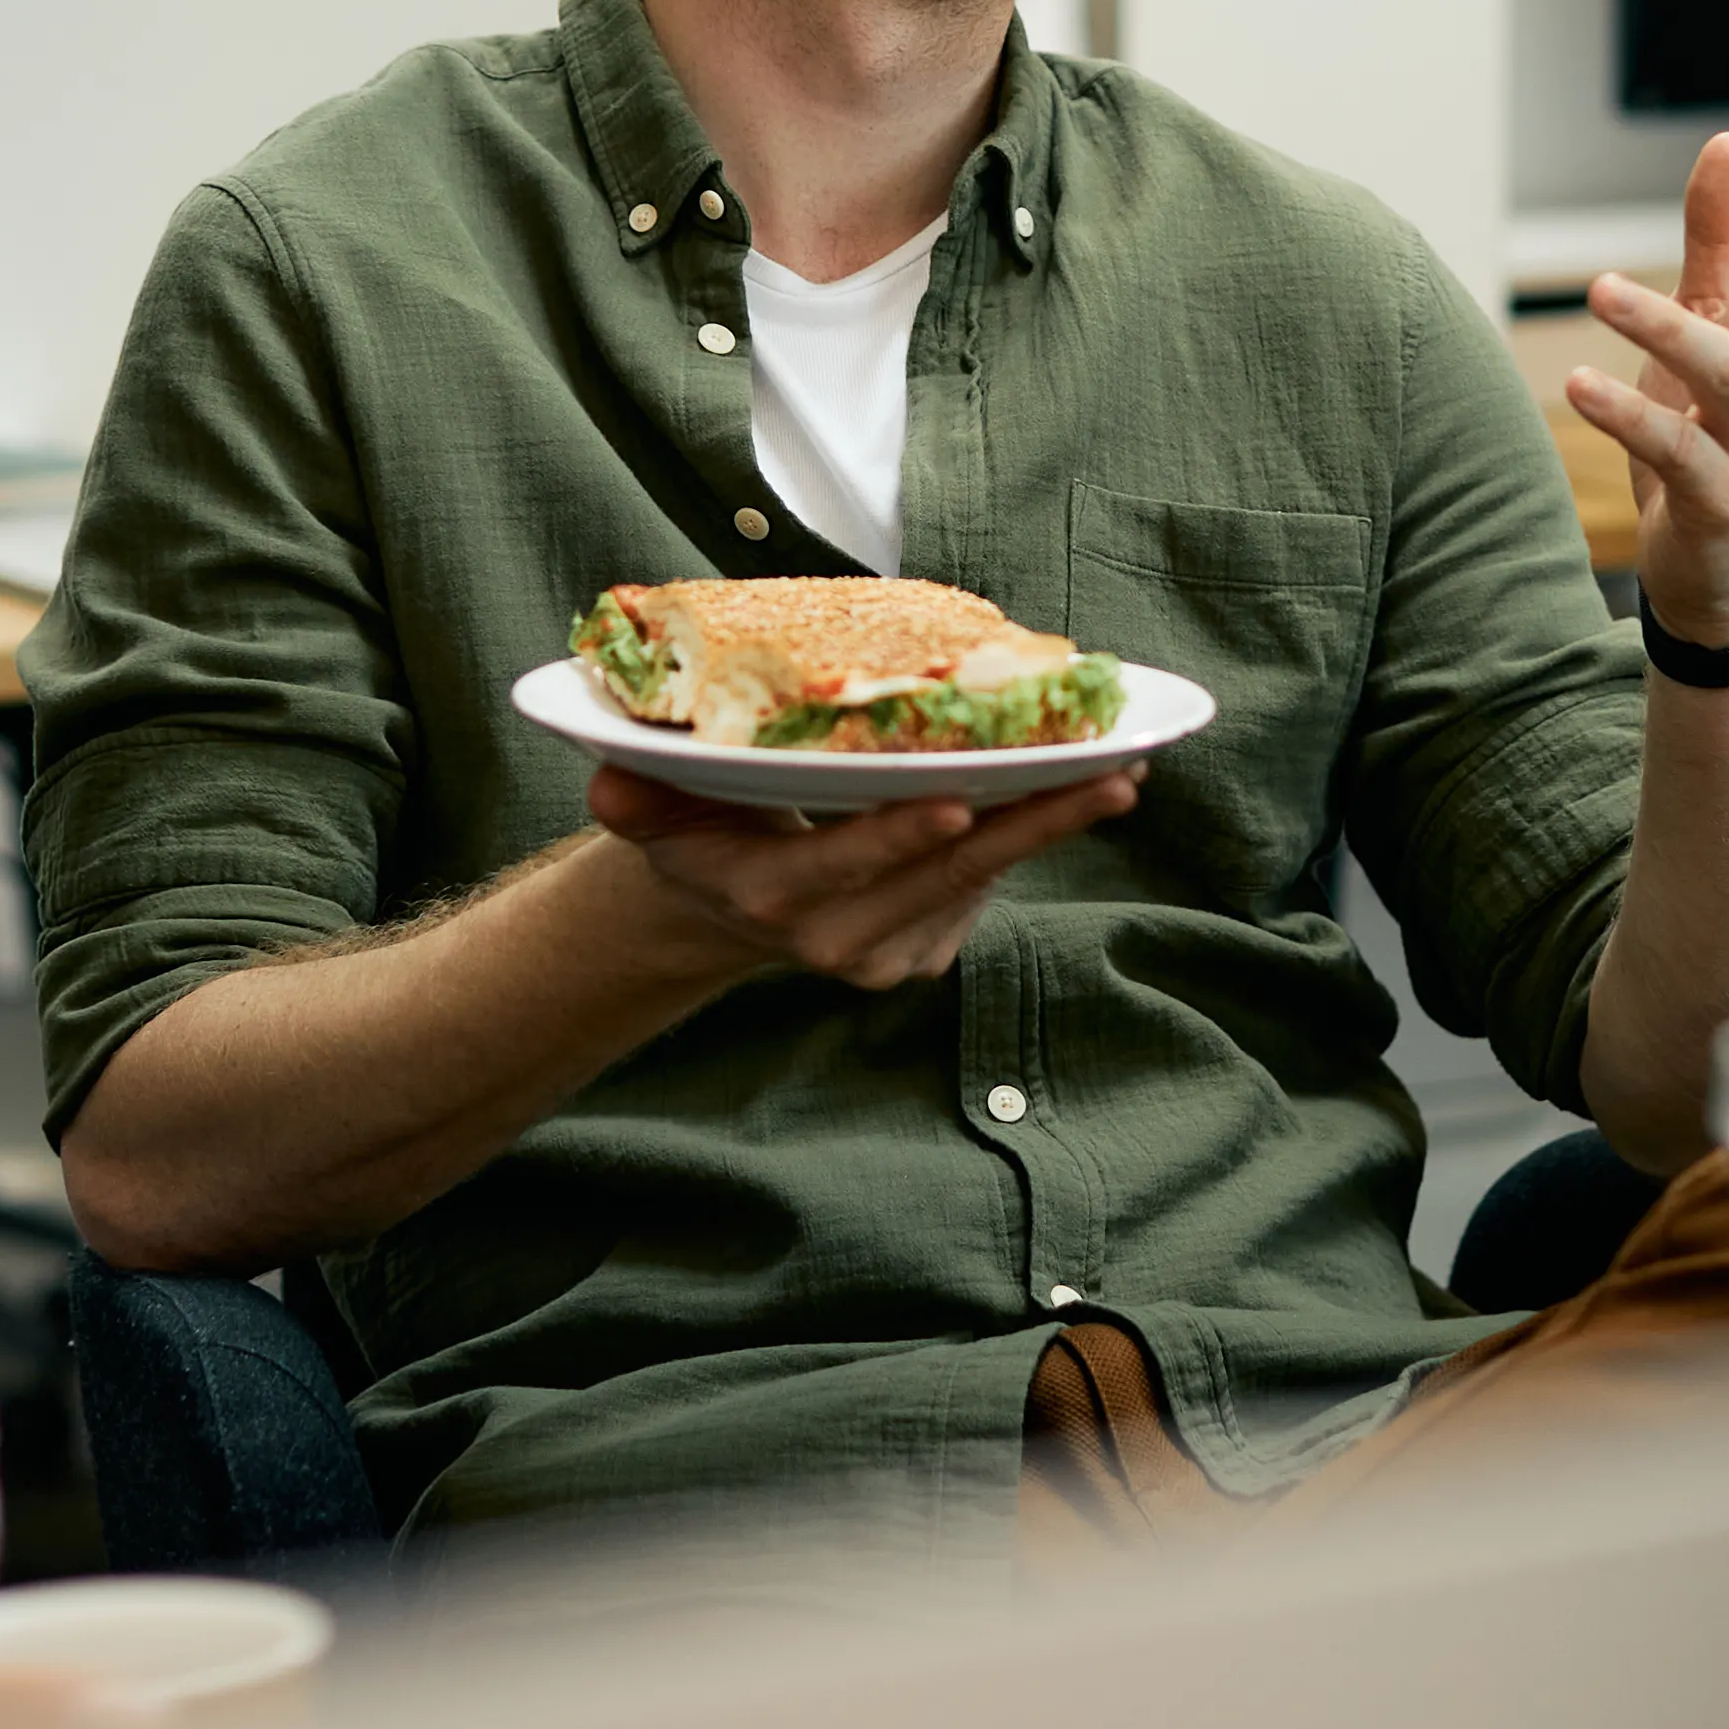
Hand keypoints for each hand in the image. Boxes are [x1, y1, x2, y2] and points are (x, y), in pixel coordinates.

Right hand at [582, 766, 1142, 991]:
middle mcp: (834, 940)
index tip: (959, 801)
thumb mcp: (654, 814)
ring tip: (1118, 773)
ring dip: (1052, 829)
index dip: (898, 836)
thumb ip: (636, 795)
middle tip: (1108, 778)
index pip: (841, 867)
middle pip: (945, 875)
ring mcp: (887, 954)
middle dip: (1031, 826)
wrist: (724, 906)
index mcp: (770, 899)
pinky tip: (1076, 788)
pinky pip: (985, 891)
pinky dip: (1030, 838)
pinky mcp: (925, 953)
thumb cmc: (701, 832)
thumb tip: (610, 774)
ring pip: (980, 884)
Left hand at [1568, 131, 1728, 645]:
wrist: (1721, 582)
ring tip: (1601, 289)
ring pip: (1726, 382)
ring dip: (1665, 331)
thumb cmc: (1713, 438)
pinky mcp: (1714, 504)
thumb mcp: (1711, 332)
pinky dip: (1625, 417)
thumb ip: (1717, 242)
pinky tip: (1578, 384)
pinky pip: (1673, 453)